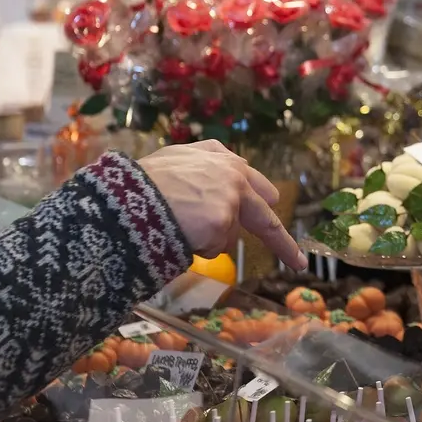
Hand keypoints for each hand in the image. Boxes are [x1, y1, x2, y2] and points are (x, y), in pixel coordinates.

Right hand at [138, 141, 307, 270]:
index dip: (265, 203)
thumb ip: (207, 164)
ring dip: (208, 239)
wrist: (123, 196)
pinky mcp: (221, 223)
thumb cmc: (139, 181)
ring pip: (228, 236)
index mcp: (224, 160)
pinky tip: (177, 233)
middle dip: (282, 243)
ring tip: (176, 226)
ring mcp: (230, 200)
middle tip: (297, 262)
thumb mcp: (175, 159)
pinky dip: (196, 248)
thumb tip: (233, 172)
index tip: (277, 212)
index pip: (256, 185)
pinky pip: (212, 248)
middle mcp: (234, 177)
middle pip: (265, 217)